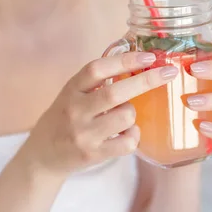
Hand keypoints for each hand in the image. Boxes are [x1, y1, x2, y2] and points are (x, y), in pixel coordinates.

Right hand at [24, 52, 178, 176]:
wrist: (42, 155)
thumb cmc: (65, 118)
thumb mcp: (73, 93)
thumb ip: (98, 80)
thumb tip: (136, 58)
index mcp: (71, 89)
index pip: (97, 69)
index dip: (125, 60)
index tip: (149, 56)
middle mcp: (75, 110)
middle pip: (115, 92)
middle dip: (146, 80)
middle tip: (168, 73)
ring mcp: (83, 133)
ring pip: (125, 116)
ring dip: (133, 113)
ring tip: (124, 116)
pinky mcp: (93, 154)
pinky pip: (127, 142)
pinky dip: (134, 136)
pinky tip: (127, 134)